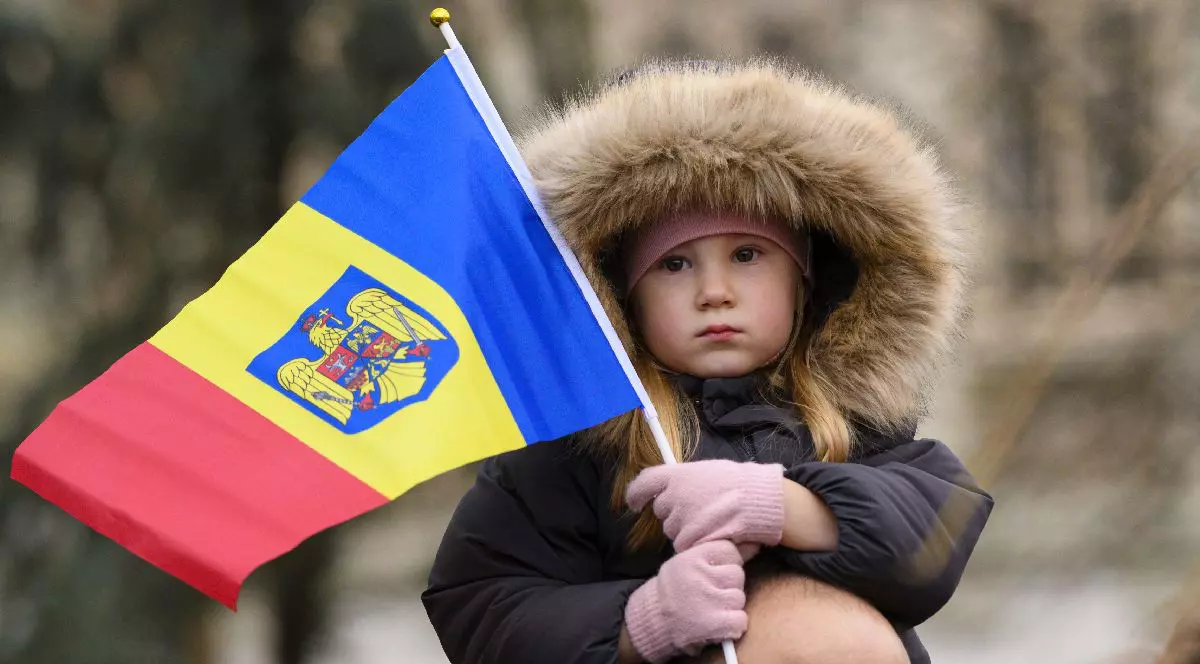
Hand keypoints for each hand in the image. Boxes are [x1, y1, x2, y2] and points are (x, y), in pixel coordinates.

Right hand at [624, 539, 749, 662]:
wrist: (651, 622)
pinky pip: (740, 620)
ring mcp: (707, 600)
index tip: (714, 575)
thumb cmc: (673, 591)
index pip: (729, 550)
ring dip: (729, 607)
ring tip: (710, 609)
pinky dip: (732, 626)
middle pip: (737, 574)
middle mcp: (699, 576)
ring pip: (739, 598)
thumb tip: (753, 544)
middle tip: (710, 594)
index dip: (726, 564)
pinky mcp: (712, 623)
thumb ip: (713, 556)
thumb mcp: (685, 563)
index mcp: (692, 557)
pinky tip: (717, 624)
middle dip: (728, 586)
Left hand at [626, 459, 785, 550]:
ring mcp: (680, 519)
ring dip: (686, 529)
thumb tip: (671, 488)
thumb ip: (684, 480)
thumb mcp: (706, 470)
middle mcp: (672, 496)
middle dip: (674, 512)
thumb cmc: (738, 483)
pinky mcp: (690, 539)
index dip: (636, 494)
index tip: (635, 503)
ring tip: (711, 521)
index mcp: (675, 475)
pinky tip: (713, 534)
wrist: (757, 500)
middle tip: (699, 509)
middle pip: (661, 511)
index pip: (644, 484)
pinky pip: (684, 546)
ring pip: (673, 530)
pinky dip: (695, 544)